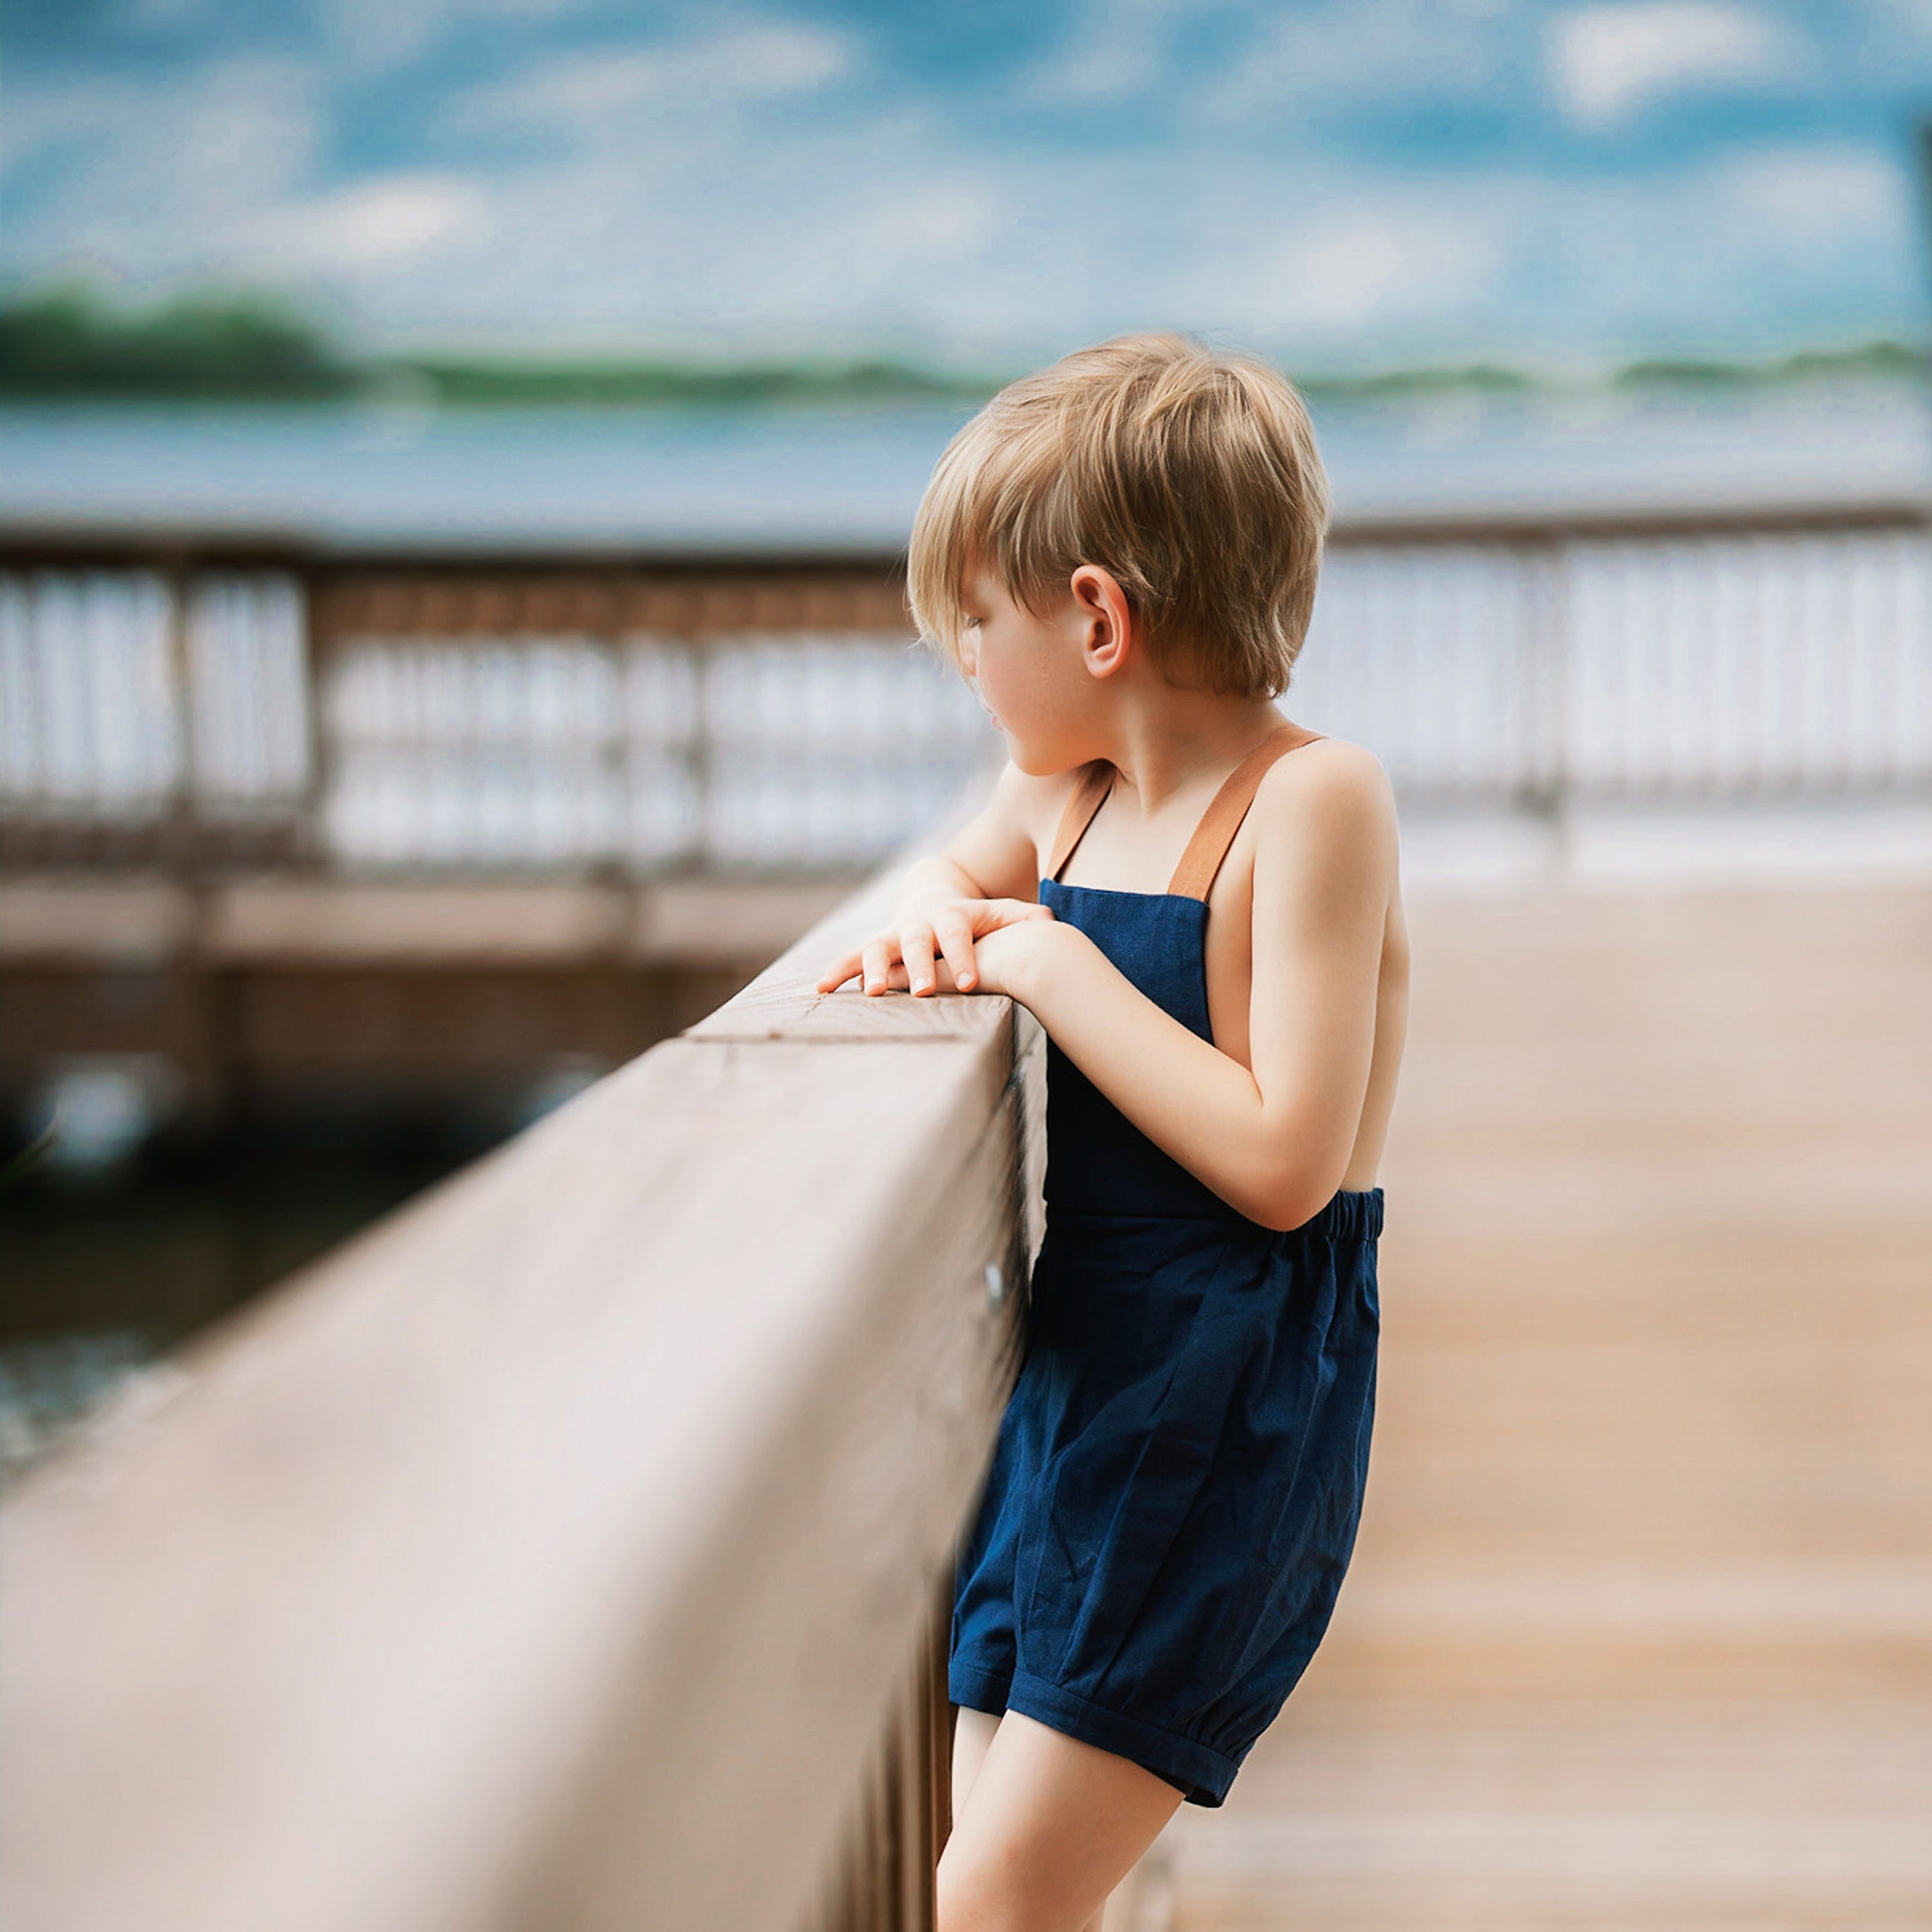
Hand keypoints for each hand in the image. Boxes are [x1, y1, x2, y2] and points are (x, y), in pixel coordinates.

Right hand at [816, 896, 1055, 997]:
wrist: (932, 895)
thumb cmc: (973, 917)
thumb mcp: (998, 913)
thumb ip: (1022, 919)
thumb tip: (1051, 924)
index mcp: (951, 917)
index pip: (957, 935)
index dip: (961, 957)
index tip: (967, 983)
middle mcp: (919, 924)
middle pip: (917, 943)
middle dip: (919, 967)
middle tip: (924, 992)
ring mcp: (893, 935)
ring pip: (878, 948)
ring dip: (874, 969)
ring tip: (873, 992)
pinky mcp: (874, 947)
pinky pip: (850, 958)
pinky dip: (837, 971)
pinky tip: (822, 989)